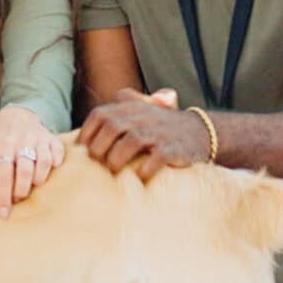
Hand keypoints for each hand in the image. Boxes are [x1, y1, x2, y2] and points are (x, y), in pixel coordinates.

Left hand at [0, 105, 65, 216]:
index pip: (4, 173)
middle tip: (18, 198)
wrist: (17, 115)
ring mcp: (38, 139)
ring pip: (43, 161)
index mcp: (4, 145)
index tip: (3, 213)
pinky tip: (51, 170)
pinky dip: (56, 162)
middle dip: (22, 189)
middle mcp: (22, 141)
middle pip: (24, 170)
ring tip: (33, 186)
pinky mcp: (52, 138)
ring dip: (39, 178)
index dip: (4, 194)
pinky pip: (58, 151)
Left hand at [76, 87, 210, 181]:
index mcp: (133, 107)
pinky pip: (157, 158)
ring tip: (114, 170)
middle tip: (98, 162)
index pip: (101, 114)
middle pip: (112, 127)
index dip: (87, 132)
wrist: (201, 132)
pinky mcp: (174, 149)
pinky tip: (140, 177)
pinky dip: (145, 169)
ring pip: (131, 140)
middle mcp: (145, 117)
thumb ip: (122, 104)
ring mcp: (160, 132)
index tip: (81, 149)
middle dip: (100, 147)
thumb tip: (93, 118)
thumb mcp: (143, 108)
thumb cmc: (162, 125)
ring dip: (117, 158)